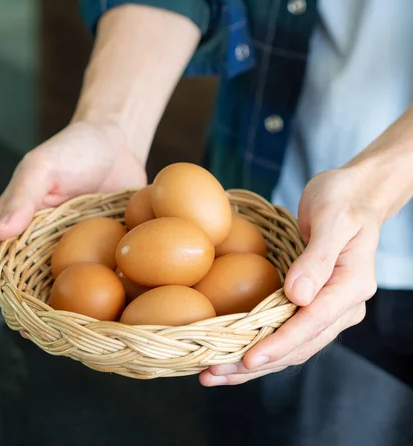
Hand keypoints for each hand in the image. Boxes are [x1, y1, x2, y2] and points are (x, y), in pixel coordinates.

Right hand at [0, 120, 146, 312]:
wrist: (118, 144)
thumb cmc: (74, 148)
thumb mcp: (42, 166)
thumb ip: (22, 196)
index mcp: (19, 218)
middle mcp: (40, 237)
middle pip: (23, 277)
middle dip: (23, 305)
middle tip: (29, 331)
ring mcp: (69, 246)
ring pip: (55, 283)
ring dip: (55, 308)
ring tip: (61, 333)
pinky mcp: (97, 249)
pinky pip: (90, 275)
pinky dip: (90, 295)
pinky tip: (97, 314)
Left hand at [200, 167, 380, 385]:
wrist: (355, 195)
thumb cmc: (342, 200)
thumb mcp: (331, 219)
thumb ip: (317, 257)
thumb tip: (298, 296)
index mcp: (351, 287)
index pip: (312, 324)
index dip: (279, 343)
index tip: (249, 359)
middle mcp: (343, 306)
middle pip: (298, 346)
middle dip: (256, 364)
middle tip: (214, 373)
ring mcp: (328, 309)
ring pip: (291, 348)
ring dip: (252, 365)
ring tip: (214, 374)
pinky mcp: (312, 305)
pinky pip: (286, 334)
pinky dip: (259, 347)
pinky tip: (231, 355)